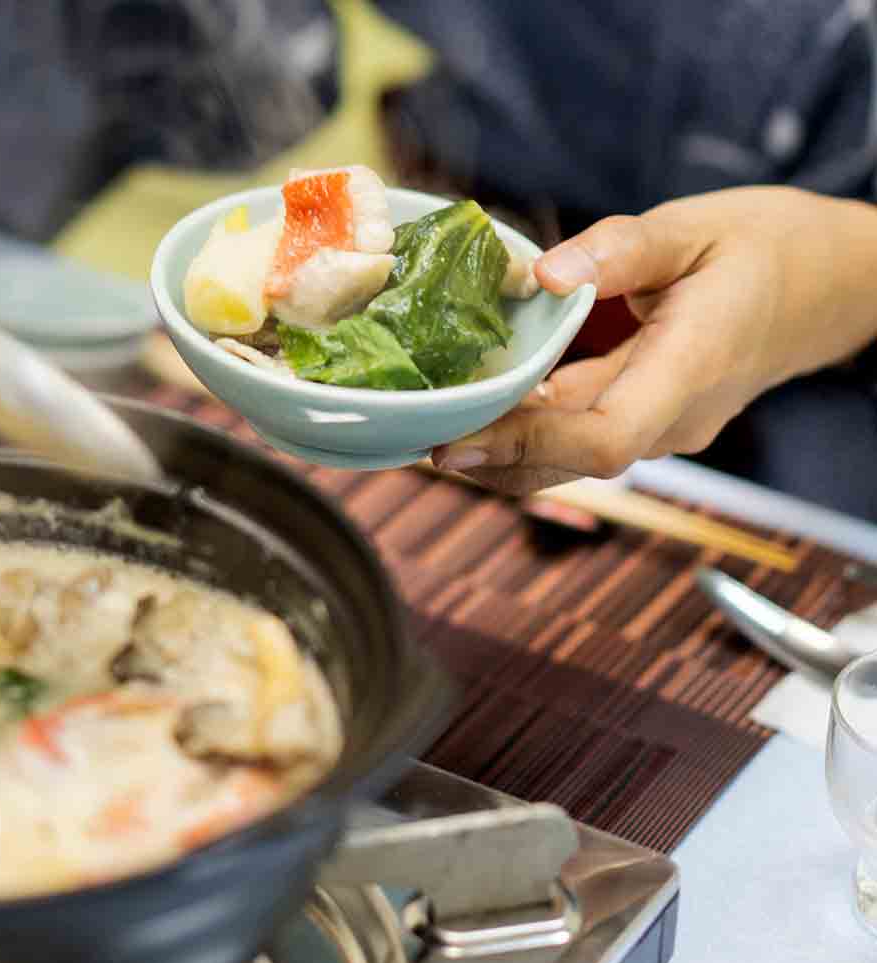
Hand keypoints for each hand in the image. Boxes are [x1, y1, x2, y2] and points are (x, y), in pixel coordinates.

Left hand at [431, 186, 876, 493]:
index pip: (602, 439)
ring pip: (567, 459)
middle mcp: (674, 417)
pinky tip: (475, 410)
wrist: (828, 282)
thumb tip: (545, 273)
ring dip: (499, 449)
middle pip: (567, 459)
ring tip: (425, 422)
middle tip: (409, 426)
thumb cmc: (768, 248)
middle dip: (486, 451)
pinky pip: (579, 439)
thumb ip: (623, 249)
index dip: (523, 448)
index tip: (453, 442)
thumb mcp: (697, 227)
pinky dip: (525, 432)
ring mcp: (663, 426)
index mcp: (689, 369)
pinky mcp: (648, 418)